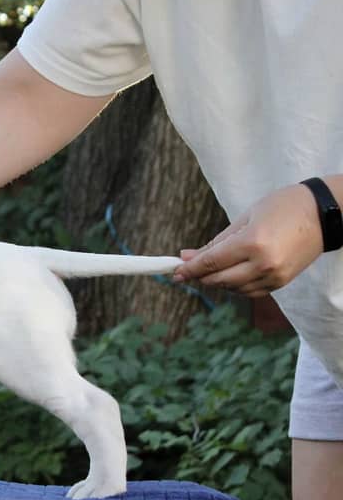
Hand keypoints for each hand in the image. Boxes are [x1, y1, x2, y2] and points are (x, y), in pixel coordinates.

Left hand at [173, 183, 323, 297]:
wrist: (324, 214)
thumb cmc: (283, 207)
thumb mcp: (245, 218)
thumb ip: (216, 241)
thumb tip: (187, 257)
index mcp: (253, 243)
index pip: (212, 262)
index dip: (190, 269)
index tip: (174, 271)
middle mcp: (264, 264)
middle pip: (219, 280)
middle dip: (199, 276)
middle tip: (185, 270)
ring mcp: (274, 277)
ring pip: (233, 289)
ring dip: (216, 281)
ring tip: (209, 268)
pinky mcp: (281, 283)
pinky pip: (248, 292)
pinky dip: (234, 286)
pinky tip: (229, 275)